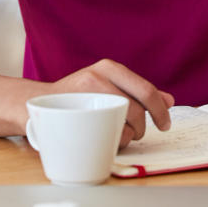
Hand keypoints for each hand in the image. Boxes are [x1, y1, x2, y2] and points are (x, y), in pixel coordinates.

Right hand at [52, 59, 174, 147]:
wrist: (38, 102)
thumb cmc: (79, 97)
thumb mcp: (109, 86)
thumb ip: (138, 92)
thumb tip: (169, 101)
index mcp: (111, 68)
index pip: (146, 90)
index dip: (160, 111)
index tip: (165, 124)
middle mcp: (99, 75)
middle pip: (136, 109)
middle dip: (142, 127)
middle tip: (139, 133)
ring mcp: (85, 92)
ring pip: (122, 122)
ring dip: (127, 135)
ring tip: (119, 135)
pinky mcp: (76, 110)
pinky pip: (106, 132)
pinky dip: (113, 140)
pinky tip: (106, 138)